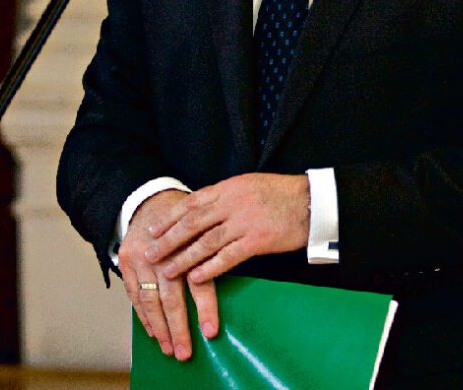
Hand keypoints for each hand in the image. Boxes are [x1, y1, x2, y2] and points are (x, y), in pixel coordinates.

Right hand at [118, 189, 217, 360]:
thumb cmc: (189, 217)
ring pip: (149, 299)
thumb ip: (217, 255)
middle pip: (171, 296)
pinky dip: (143, 315)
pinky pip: (133, 294)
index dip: (205, 308)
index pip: (198, 281)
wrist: (153, 198)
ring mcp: (141, 257)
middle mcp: (164, 252)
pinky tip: (152, 332)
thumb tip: (235, 276)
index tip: (211, 332)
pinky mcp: (125, 260)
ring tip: (170, 348)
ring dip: (160, 327)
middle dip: (179, 327)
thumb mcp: (207, 229)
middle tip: (186, 351)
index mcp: (190, 242)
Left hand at [146, 173, 309, 285]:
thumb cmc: (283, 194)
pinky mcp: (257, 241)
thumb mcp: (250, 184)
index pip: (191, 203)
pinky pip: (227, 257)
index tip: (152, 230)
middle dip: (168, 240)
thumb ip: (226, 196)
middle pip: (192, 223)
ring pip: (205, 243)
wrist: (312, 203)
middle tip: (150, 254)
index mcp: (230, 188)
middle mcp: (233, 203)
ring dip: (183, 258)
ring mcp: (244, 222)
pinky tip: (195, 278)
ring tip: (167, 271)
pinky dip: (208, 269)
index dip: (169, 218)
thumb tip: (202, 209)